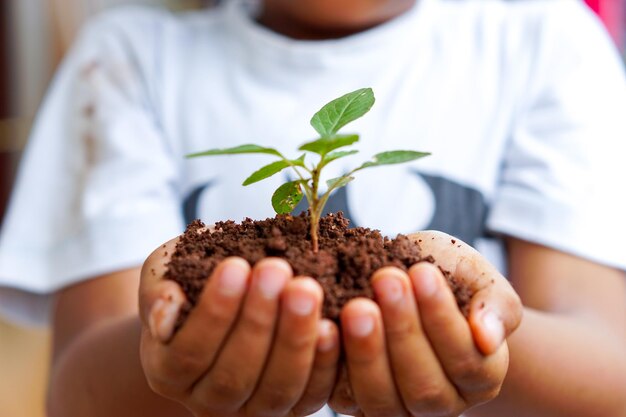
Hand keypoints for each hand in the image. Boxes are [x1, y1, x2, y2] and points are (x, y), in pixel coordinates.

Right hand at [138, 237, 340, 416]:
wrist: (222, 297)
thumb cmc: (190, 279)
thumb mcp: (164, 272)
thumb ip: (158, 290)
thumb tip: (166, 314)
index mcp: (167, 370)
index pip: (189, 353)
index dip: (213, 312)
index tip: (235, 266)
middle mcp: (207, 400)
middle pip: (233, 377)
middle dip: (258, 320)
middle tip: (276, 270)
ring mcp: (252, 408)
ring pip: (275, 390)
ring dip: (294, 339)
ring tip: (306, 288)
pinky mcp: (292, 405)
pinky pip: (312, 394)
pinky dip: (324, 363)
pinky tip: (332, 323)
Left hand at [329, 231, 522, 416]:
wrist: (406, 278)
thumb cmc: (446, 274)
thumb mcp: (476, 275)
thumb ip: (494, 303)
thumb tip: (488, 337)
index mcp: (480, 375)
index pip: (467, 360)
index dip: (442, 318)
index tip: (422, 271)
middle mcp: (442, 402)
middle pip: (425, 388)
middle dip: (403, 331)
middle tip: (385, 280)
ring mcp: (397, 407)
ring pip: (382, 400)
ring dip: (367, 352)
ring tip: (357, 305)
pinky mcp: (355, 401)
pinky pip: (342, 396)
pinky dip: (331, 364)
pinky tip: (326, 326)